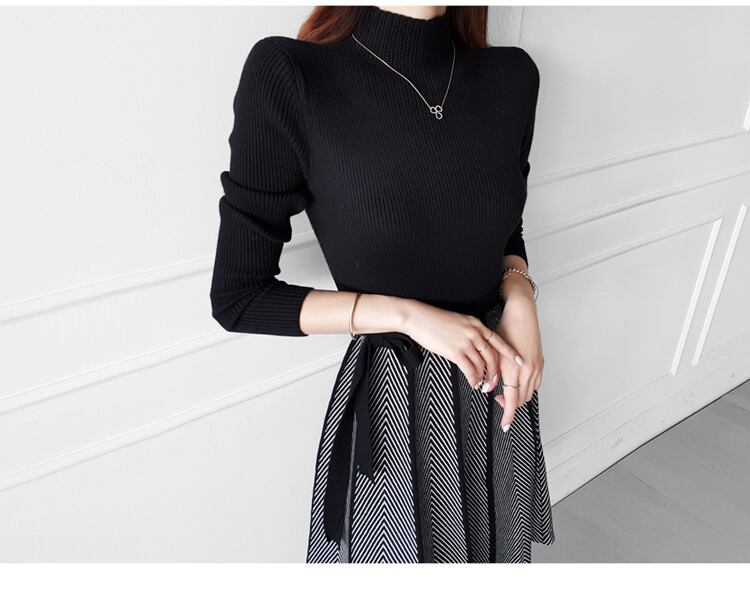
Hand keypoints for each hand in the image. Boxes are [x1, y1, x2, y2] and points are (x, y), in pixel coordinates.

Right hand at [401, 299, 523, 392]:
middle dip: (496, 372)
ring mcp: (466, 342)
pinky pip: (470, 369)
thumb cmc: (435, 320)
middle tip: (495, 382)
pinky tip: (474, 383)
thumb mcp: (458, 321)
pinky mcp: (455, 352)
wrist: (419, 318)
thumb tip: (475, 345)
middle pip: (493, 356)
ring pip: (482, 365)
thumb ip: (470, 332)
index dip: (510, 352)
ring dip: (484, 377)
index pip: (498, 341)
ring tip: (482, 385)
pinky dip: (474, 379)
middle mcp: (474, 333)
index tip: (519, 361)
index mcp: (476, 324)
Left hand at [492, 294, 543, 431]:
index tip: (505, 426)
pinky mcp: (540, 362)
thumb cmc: (505, 329)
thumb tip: (491, 387)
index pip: (511, 401)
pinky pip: (535, 383)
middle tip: (497, 400)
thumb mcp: (493, 352)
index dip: (507, 415)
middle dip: (510, 405)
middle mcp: (528, 372)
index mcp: (514, 370)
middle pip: (520, 400)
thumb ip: (493, 373)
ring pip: (528, 393)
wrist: (522, 314)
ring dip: (518, 397)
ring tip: (506, 391)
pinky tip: (518, 382)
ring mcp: (536, 367)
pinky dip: (527, 388)